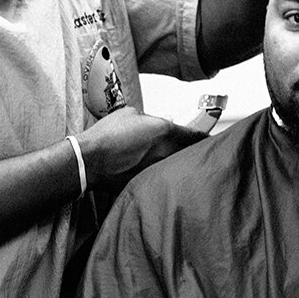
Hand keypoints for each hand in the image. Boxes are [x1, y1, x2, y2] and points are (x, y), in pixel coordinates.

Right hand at [76, 106, 207, 189]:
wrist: (89, 160)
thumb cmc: (107, 135)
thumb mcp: (130, 114)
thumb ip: (150, 118)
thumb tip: (157, 122)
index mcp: (166, 132)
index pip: (196, 136)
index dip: (205, 137)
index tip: (208, 139)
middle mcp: (167, 152)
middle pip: (190, 154)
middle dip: (192, 152)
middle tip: (194, 151)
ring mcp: (159, 170)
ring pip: (177, 168)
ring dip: (178, 165)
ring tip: (172, 164)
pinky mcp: (148, 183)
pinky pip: (162, 178)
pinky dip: (162, 176)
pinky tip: (155, 174)